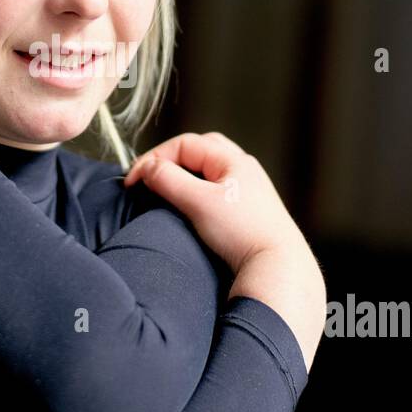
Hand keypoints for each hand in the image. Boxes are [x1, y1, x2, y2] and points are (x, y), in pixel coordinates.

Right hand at [123, 131, 304, 274]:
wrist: (278, 266)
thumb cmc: (241, 232)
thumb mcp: (198, 202)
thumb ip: (168, 180)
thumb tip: (147, 168)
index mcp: (234, 160)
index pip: (184, 144)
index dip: (154, 158)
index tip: (133, 182)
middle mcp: (244, 168)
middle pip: (199, 150)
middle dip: (171, 160)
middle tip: (150, 178)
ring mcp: (248, 189)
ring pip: (209, 170)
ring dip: (184, 175)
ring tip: (166, 191)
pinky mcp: (248, 210)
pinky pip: (217, 189)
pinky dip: (197, 190)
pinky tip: (189, 207)